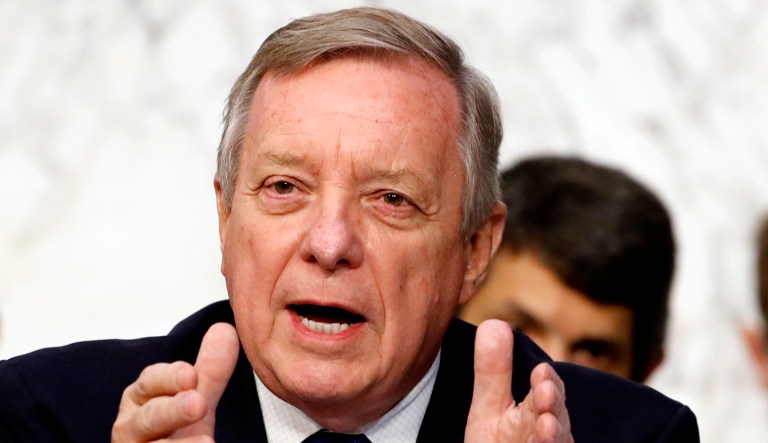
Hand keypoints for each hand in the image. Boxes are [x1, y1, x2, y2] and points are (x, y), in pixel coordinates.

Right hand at [111, 322, 239, 441]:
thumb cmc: (173, 431)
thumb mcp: (192, 399)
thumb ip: (209, 370)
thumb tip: (225, 329)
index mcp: (140, 399)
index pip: (149, 382)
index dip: (169, 378)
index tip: (191, 375)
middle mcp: (130, 428)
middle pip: (148, 418)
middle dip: (172, 410)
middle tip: (198, 404)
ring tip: (207, 442)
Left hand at [465, 320, 573, 442]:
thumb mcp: (489, 408)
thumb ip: (492, 371)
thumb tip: (494, 324)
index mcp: (535, 413)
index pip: (547, 393)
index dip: (546, 383)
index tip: (541, 372)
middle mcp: (547, 436)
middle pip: (556, 421)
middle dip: (552, 407)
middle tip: (546, 392)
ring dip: (553, 436)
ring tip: (546, 426)